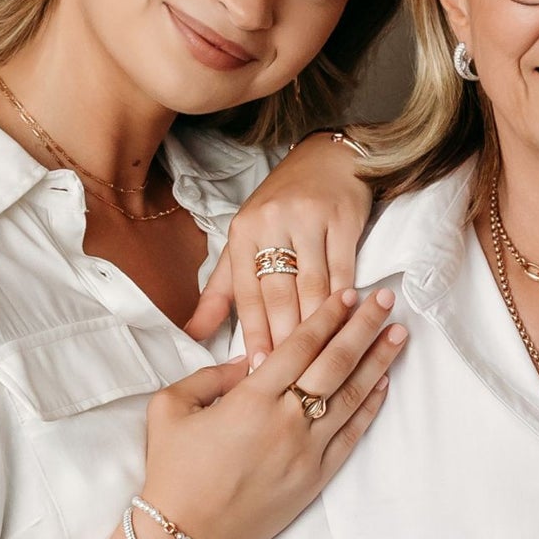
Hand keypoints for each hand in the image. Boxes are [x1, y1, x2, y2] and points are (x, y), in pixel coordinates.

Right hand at [141, 288, 404, 538]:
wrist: (186, 535)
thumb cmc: (173, 471)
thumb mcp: (170, 408)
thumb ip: (207, 376)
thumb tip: (243, 360)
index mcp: (251, 399)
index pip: (300, 346)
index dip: (327, 316)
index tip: (348, 294)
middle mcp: (286, 420)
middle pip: (335, 363)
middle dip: (363, 327)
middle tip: (387, 300)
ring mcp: (306, 451)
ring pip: (351, 396)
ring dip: (377, 362)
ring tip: (398, 334)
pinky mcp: (316, 478)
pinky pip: (351, 435)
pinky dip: (368, 407)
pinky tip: (382, 383)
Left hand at [185, 130, 372, 351]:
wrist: (328, 160)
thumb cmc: (283, 206)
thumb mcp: (245, 240)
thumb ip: (221, 289)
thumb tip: (194, 333)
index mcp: (243, 232)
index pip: (246, 292)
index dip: (252, 333)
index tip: (257, 368)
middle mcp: (272, 223)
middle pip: (279, 292)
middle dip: (283, 338)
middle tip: (288, 377)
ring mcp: (308, 219)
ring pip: (312, 284)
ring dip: (315, 326)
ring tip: (316, 361)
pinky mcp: (342, 218)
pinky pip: (342, 268)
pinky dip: (343, 299)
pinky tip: (345, 324)